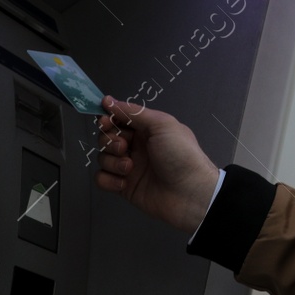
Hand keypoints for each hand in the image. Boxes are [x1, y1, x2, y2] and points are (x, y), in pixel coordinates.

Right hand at [93, 96, 220, 233]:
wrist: (191, 193)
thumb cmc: (182, 155)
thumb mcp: (162, 125)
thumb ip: (134, 112)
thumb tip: (109, 100)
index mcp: (148, 129)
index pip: (119, 118)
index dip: (108, 118)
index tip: (105, 121)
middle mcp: (137, 146)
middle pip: (107, 137)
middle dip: (109, 140)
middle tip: (124, 147)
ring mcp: (130, 167)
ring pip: (103, 158)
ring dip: (112, 161)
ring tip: (130, 168)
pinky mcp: (125, 186)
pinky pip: (103, 179)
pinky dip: (109, 180)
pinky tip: (124, 183)